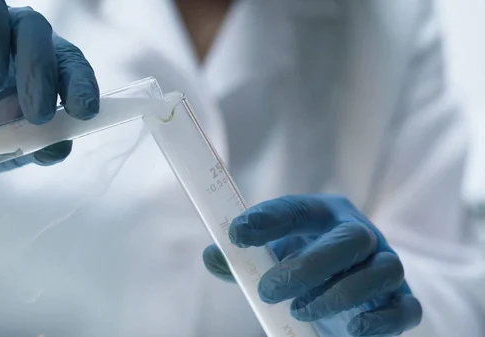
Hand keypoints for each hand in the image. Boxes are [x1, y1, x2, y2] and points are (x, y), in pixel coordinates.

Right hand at [0, 0, 98, 185]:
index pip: (68, 60)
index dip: (80, 81)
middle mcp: (8, 36)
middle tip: (36, 112)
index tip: (83, 110)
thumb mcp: (7, 148)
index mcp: (37, 63)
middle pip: (35, 27)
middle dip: (40, 69)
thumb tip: (58, 147)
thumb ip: (35, 145)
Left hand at [203, 194, 421, 336]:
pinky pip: (406, 309)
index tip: (236, 234)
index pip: (299, 209)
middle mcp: (361, 233)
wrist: (338, 288)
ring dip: (339, 294)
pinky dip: (381, 321)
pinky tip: (351, 330)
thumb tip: (212, 258)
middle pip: (349, 239)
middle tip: (268, 290)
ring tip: (300, 311)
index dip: (269, 218)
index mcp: (324, 215)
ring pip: (382, 271)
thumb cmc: (300, 265)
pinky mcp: (401, 300)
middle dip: (308, 265)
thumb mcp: (270, 258)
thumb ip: (241, 262)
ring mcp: (386, 265)